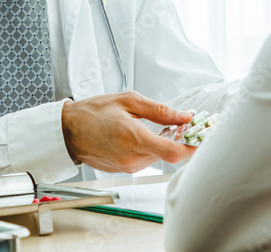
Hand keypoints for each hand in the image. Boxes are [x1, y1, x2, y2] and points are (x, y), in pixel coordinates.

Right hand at [61, 91, 196, 172]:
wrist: (68, 131)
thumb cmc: (93, 113)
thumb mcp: (128, 101)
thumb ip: (159, 110)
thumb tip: (183, 115)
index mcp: (134, 138)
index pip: (172, 152)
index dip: (192, 148)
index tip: (202, 139)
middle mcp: (132, 157)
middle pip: (168, 155)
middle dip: (179, 141)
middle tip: (184, 125)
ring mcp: (128, 167)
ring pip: (158, 158)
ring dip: (163, 144)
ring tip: (158, 127)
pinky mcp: (124, 170)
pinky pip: (146, 160)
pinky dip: (150, 149)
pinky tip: (144, 136)